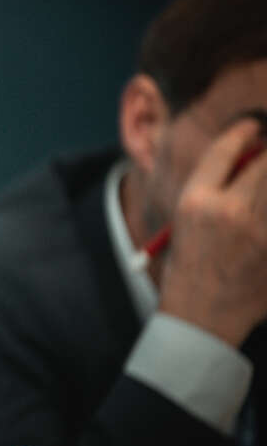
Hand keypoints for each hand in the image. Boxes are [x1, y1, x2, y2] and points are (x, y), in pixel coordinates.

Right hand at [159, 117, 266, 347]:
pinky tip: (261, 217)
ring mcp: (258, 232)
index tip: (253, 127)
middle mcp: (228, 212)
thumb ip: (214, 188)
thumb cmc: (191, 266)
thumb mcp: (187, 221)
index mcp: (196, 202)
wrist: (202, 317)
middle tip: (266, 153)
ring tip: (261, 186)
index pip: (226, 149)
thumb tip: (251, 155)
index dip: (244, 131)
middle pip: (265, 161)